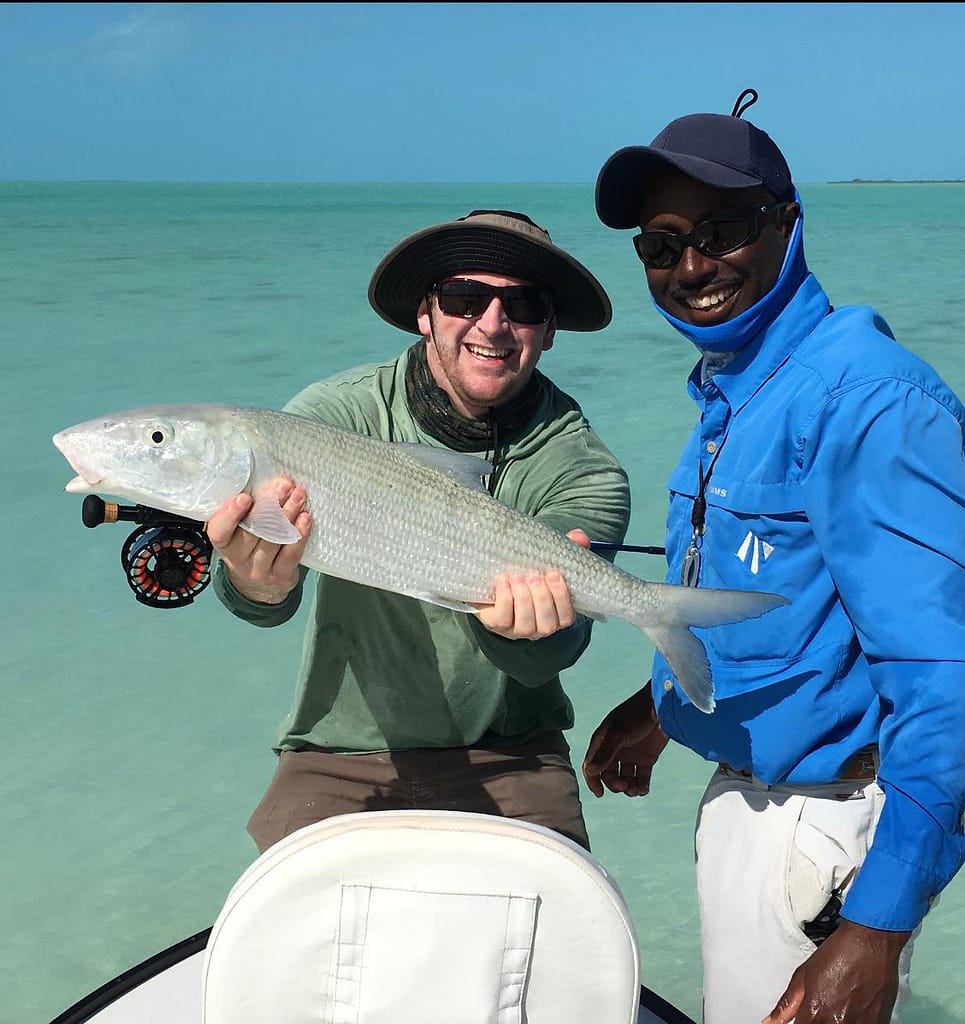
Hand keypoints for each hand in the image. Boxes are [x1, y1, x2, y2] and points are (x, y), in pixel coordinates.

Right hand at [206, 476, 311, 603]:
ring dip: (289, 513)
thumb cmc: (252, 545)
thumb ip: (252, 507)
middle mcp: (238, 559)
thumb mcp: (243, 529)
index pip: (219, 531)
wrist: (261, 586)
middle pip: (254, 530)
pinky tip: (305, 518)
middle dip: (271, 504)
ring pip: (274, 539)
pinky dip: (300, 533)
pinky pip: (291, 554)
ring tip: (299, 495)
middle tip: (284, 486)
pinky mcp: (281, 576)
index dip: (230, 514)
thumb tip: (275, 482)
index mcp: (224, 543)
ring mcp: (259, 570)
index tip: (244, 497)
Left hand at [473, 529, 587, 639]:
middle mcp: (539, 628)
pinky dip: (504, 600)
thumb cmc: (527, 575)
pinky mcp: (496, 625)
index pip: (567, 617)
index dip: (562, 599)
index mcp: (555, 615)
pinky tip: (503, 582)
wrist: (493, 583)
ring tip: (517, 578)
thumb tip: (580, 536)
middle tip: (534, 576)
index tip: (554, 575)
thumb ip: (567, 548)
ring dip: (523, 599)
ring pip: (526, 625)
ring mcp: (516, 629)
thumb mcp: (546, 561)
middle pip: (547, 625)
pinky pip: (502, 620)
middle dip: (542, 598)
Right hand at [582, 683, 667, 797]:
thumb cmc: (637, 713)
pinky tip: (643, 789)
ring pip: (625, 779)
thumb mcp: (619, 733)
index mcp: (603, 741)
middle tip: (624, 787)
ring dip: (628, 787)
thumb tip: (590, 771)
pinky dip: (641, 786)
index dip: (593, 780)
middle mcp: (614, 750)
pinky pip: (641, 778)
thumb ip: (606, 753)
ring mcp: (630, 755)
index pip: (591, 765)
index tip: (600, 793)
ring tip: (635, 790)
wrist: (663, 706)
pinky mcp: (646, 759)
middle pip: (608, 774)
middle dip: (614, 784)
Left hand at [763, 919, 911, 1022]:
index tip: (803, 1019)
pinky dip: (854, 1021)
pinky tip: (852, 1009)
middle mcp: (838, 1023)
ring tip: (839, 1005)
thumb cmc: (838, 954)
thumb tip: (770, 1021)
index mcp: (816, 1013)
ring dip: (836, 1022)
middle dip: (817, 1022)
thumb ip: (787, 1004)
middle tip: (823, 1007)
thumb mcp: (803, 975)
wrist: (869, 943)